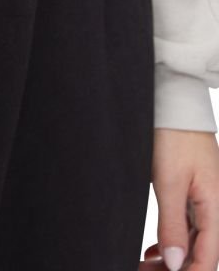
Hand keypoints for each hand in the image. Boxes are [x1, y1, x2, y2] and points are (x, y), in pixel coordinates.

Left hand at [145, 129, 218, 268]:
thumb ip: (173, 223)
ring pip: (194, 241)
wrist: (175, 104)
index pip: (208, 258)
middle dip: (178, 268)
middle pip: (202, 253)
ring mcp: (206, 201)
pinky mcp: (194, 192)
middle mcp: (216, 208)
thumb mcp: (168, 181)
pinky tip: (156, 250)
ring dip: (174, 257)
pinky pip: (189, 226)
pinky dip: (173, 240)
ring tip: (147, 265)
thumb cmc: (174, 136)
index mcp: (216, 208)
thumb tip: (175, 263)